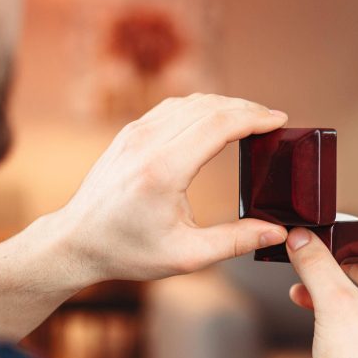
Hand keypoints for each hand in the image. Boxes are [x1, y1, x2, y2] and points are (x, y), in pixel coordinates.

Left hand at [53, 93, 290, 284]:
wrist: (76, 241)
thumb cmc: (128, 251)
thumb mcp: (186, 256)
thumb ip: (235, 242)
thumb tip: (277, 232)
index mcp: (163, 169)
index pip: (218, 125)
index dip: (254, 118)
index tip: (280, 120)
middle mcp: (147, 142)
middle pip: (209, 106)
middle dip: (247, 108)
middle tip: (273, 120)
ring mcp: (136, 133)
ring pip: (191, 102)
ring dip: (225, 105)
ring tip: (251, 119)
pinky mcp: (130, 133)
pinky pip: (173, 107)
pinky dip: (202, 108)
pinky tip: (217, 120)